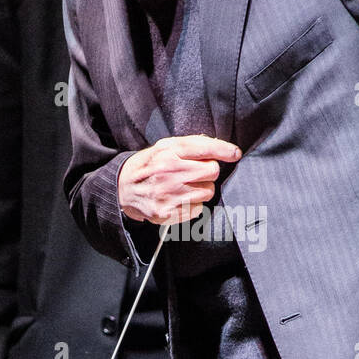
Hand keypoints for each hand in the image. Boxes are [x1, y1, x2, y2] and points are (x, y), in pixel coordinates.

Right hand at [118, 135, 241, 224]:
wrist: (124, 189)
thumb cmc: (149, 165)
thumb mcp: (165, 147)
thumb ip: (191, 144)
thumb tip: (224, 149)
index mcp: (168, 153)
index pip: (205, 149)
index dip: (225, 150)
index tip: (234, 153)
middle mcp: (169, 173)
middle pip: (212, 171)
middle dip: (208, 171)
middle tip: (194, 171)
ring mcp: (170, 195)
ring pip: (208, 191)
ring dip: (202, 188)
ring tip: (185, 185)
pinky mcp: (169, 214)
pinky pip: (199, 209)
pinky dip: (193, 204)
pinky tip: (179, 198)